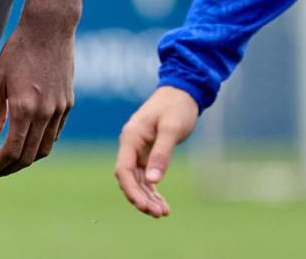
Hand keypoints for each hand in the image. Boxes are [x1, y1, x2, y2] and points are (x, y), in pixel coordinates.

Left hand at [0, 13, 75, 177]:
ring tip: (8, 160)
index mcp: (24, 108)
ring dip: (26, 159)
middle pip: (29, 156)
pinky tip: (27, 141)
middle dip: (9, 168)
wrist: (50, 29)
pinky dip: (40, 144)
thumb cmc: (19, 50)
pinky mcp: (68, 104)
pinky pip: (54, 133)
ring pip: (45, 148)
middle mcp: (45, 113)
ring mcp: (60, 110)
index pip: (12, 151)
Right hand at [114, 85, 199, 217]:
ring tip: (162, 213)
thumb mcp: (171, 129)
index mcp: (130, 138)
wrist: (182, 92)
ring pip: (138, 181)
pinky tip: (162, 204)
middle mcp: (131, 146)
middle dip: (141, 198)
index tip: (144, 206)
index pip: (123, 170)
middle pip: (129, 179)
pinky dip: (153, 191)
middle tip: (159, 214)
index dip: (131, 190)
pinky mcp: (148, 154)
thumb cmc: (176, 107)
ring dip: (148, 197)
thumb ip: (162, 154)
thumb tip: (154, 181)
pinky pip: (146, 177)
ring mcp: (138, 151)